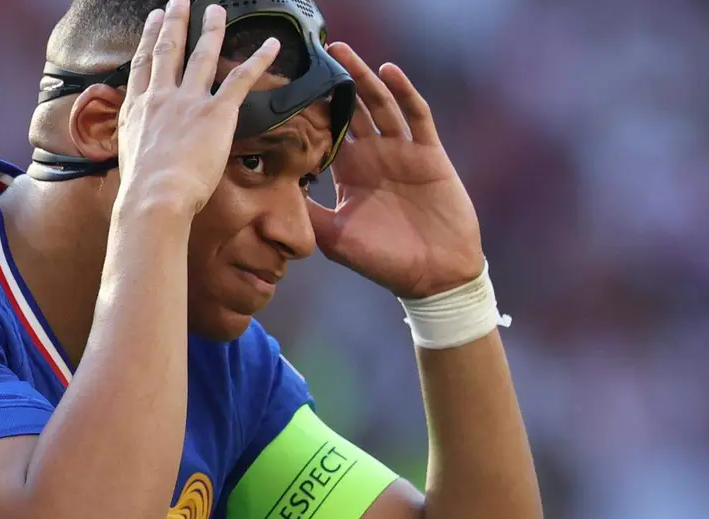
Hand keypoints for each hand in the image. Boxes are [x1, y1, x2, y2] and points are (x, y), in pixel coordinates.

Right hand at [115, 0, 281, 215]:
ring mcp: (189, 101)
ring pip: (201, 55)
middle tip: (179, 2)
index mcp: (138, 109)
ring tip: (215, 10)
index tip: (154, 20)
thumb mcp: (129, 155)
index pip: (143, 65)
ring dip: (211, 29)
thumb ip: (136, 139)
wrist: (156, 195)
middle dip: (175, 22)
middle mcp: (161, 96)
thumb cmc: (143, 188)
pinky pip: (240, 79)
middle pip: (168, 50)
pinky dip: (258, 59)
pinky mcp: (217, 112)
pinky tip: (270, 44)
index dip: (148, 38)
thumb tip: (140, 144)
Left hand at [308, 44, 484, 299]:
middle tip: (312, 54)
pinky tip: (388, 72)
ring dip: (363, 77)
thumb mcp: (337, 238)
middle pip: (353, 110)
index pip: (328, 133)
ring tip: (342, 52)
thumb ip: (310, 213)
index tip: (288, 88)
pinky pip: (417, 116)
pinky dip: (405, 92)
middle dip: (335, 82)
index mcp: (351, 173)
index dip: (311, 111)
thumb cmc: (385, 261)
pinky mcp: (430, 154)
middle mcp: (375, 156)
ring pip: (381, 104)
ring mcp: (404, 152)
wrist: (434, 276)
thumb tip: (274, 193)